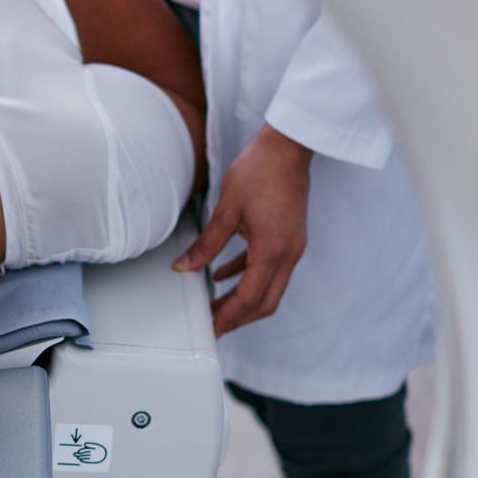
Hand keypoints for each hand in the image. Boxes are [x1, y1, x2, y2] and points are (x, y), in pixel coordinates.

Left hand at [174, 124, 311, 336]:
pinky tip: (224, 275)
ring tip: (216, 306)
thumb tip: (185, 266)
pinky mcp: (289, 238)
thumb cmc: (260, 171)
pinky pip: (269, 268)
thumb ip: (206, 244)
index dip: (229, 317)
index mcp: (272, 250)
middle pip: (265, 302)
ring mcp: (292, 247)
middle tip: (213, 324)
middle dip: (238, 317)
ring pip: (269, 288)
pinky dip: (248, 276)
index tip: (212, 328)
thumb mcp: (226, 209)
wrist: (288, 148)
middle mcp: (288, 254)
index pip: (250, 298)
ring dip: (243, 299)